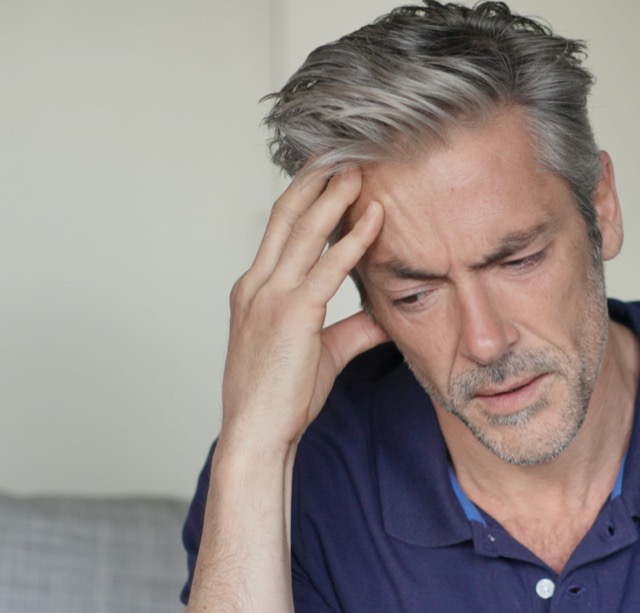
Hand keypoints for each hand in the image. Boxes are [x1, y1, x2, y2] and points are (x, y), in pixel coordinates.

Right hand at [221, 167, 386, 453]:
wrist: (256, 434)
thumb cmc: (279, 400)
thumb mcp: (320, 355)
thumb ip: (352, 330)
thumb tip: (385, 316)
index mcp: (254, 290)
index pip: (280, 229)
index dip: (304, 196)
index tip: (328, 172)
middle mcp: (257, 285)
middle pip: (286, 215)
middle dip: (315, 180)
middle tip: (343, 152)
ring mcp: (270, 297)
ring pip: (304, 231)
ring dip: (334, 196)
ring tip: (360, 170)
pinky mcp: (291, 315)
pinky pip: (327, 267)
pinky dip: (353, 239)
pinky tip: (374, 217)